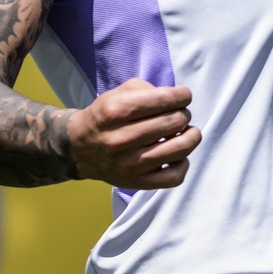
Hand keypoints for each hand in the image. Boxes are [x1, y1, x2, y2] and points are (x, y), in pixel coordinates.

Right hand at [67, 78, 200, 189]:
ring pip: (179, 149)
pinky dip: (184, 163)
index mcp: (117, 111)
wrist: (81, 148)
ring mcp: (130, 164)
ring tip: (187, 131)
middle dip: (184, 113)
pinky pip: (174, 177)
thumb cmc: (106, 115)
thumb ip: (149, 90)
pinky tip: (178, 154)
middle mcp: (122, 139)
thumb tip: (177, 100)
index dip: (183, 95)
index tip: (184, 96)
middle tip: (181, 113)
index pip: (164, 99)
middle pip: (174, 122)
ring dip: (191, 136)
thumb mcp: (120, 92)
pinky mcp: (137, 183)